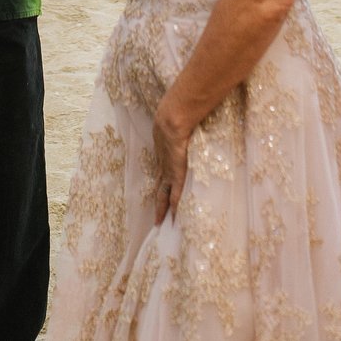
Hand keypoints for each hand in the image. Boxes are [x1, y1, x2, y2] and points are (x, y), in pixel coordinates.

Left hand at [152, 103, 189, 224]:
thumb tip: (183, 121)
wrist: (172, 119)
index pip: (161, 173)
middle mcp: (163, 165)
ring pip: (164, 194)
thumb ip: (179, 127)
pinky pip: (175, 194)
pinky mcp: (176, 175)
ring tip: (160, 223)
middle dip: (158, 203)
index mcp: (163, 153)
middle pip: (159, 188)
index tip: (158, 193)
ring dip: (163, 209)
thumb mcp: (174, 123)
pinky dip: (174, 207)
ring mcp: (169, 171)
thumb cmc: (176, 116)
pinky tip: (174, 219)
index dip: (160, 184)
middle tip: (156, 218)